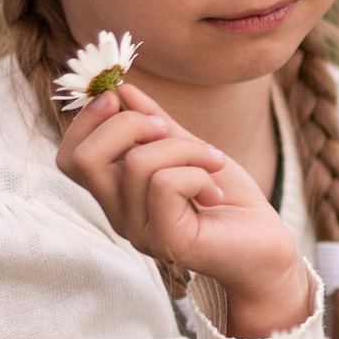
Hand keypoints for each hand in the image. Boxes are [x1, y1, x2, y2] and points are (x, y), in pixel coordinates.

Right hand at [57, 83, 309, 337]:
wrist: (267, 249)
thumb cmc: (229, 201)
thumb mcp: (189, 150)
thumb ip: (156, 124)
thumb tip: (123, 89)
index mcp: (117, 192)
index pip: (71, 157)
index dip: (87, 120)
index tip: (119, 97)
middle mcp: (119, 215)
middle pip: (86, 158)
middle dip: (128, 124)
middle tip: (168, 129)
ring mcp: (139, 232)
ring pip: (137, 163)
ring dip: (184, 149)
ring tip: (212, 163)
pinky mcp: (166, 241)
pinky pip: (165, 184)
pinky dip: (197, 174)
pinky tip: (214, 192)